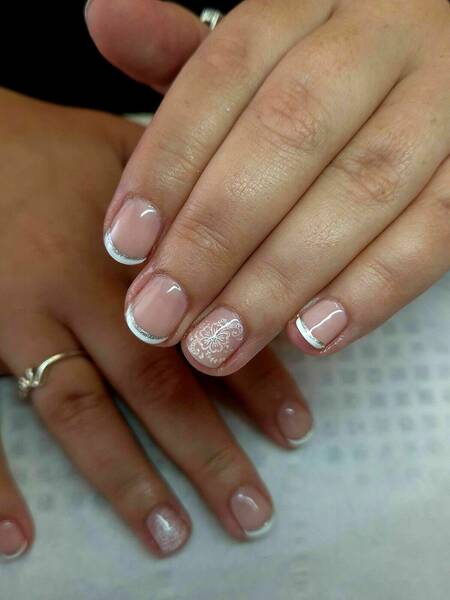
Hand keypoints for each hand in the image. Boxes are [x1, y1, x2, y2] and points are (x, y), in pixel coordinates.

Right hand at [0, 88, 311, 558]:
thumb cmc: (50, 151)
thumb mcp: (129, 152)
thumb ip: (190, 189)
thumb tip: (260, 224)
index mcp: (134, 252)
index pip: (212, 325)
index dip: (260, 380)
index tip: (296, 430)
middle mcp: (85, 295)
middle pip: (156, 385)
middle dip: (208, 453)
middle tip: (251, 511)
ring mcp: (23, 323)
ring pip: (82, 412)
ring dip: (127, 479)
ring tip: (171, 534)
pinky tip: (21, 538)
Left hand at [87, 0, 449, 374]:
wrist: (446, 51)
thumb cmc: (334, 62)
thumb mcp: (264, 48)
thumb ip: (191, 52)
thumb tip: (105, 18)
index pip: (226, 71)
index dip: (169, 162)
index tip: (125, 244)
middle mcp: (385, 34)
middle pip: (289, 135)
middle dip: (214, 238)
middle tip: (158, 316)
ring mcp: (446, 96)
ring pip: (360, 190)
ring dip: (279, 280)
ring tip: (218, 343)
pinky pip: (436, 230)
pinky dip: (372, 289)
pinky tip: (310, 335)